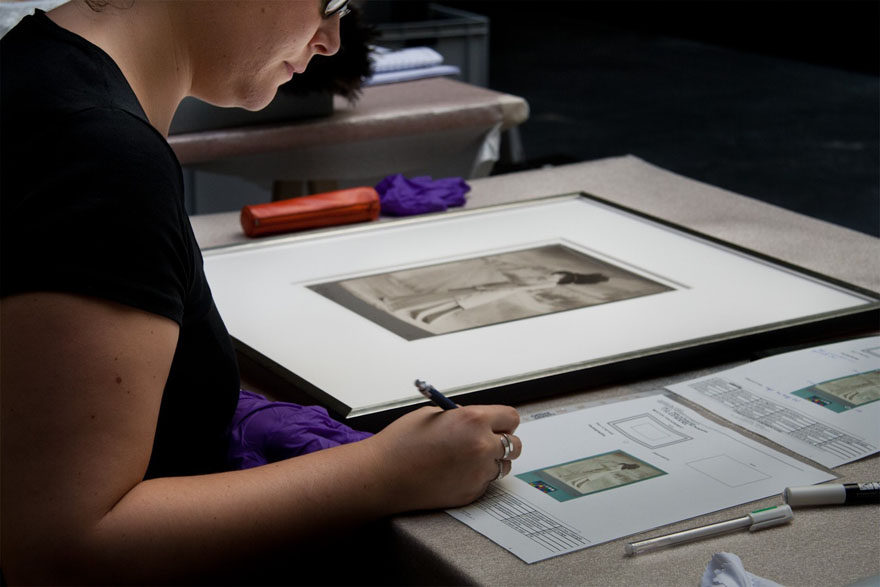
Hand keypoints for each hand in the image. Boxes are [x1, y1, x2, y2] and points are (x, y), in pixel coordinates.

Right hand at [367, 404, 521, 510]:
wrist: (384, 475)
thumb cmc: (401, 443)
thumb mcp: (432, 414)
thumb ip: (460, 416)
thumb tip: (475, 421)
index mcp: (473, 420)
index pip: (511, 418)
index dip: (503, 421)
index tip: (499, 424)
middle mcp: (481, 446)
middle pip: (514, 445)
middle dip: (502, 442)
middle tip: (486, 442)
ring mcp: (478, 472)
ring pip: (501, 466)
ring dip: (490, 462)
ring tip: (465, 459)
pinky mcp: (472, 492)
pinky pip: (486, 483)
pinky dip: (476, 477)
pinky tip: (454, 473)